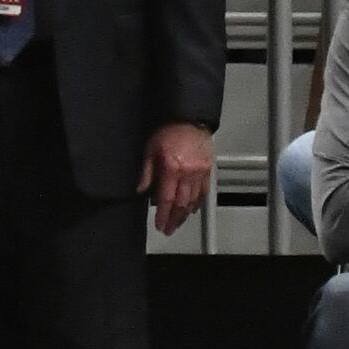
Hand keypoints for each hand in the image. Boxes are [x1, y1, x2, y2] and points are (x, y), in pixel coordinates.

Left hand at [141, 119, 213, 233]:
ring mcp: (200, 173)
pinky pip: (203, 192)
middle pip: (181, 203)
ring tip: (178, 222)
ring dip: (185, 214)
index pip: (166, 198)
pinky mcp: (208, 170)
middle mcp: (188, 173)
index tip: (160, 224)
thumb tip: (140, 190)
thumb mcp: (149, 149)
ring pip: (193, 200)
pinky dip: (197, 203)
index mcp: (172, 168)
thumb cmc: (168, 131)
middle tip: (168, 229)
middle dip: (174, 219)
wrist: (189, 119)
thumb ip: (146, 172)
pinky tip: (191, 209)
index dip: (163, 214)